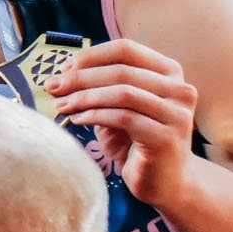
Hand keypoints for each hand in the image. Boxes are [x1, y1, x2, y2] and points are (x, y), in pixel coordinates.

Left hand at [51, 38, 197, 211]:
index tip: (63, 68)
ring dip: (85, 97)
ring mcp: (177, 113)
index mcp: (169, 73)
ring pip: (123, 93)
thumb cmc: (136, 142)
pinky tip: (77, 119)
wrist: (164, 182)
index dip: (91, 56)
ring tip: (61, 105)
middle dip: (81, 78)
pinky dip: (95, 115)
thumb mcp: (118, 108)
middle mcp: (180, 89)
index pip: (126, 49)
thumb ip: (100, 89)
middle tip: (52, 86)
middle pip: (122, 71)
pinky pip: (123, 118)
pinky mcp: (167, 136)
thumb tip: (61, 75)